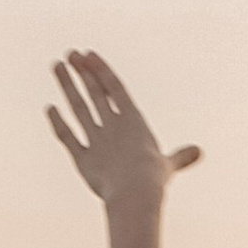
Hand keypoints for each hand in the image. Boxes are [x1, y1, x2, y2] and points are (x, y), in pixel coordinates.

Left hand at [45, 50, 199, 212]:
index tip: (88, 55)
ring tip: (57, 66)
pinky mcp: (83, 159)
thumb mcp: (168, 165)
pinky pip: (67, 137)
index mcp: (133, 121)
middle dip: (82, 72)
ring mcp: (96, 140)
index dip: (101, 69)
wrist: (135, 193)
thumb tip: (198, 152)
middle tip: (70, 54)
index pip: (115, 88)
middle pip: (94, 92)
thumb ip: (180, 157)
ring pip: (78, 107)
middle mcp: (112, 126)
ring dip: (66, 85)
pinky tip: (49, 108)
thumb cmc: (154, 180)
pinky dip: (57, 122)